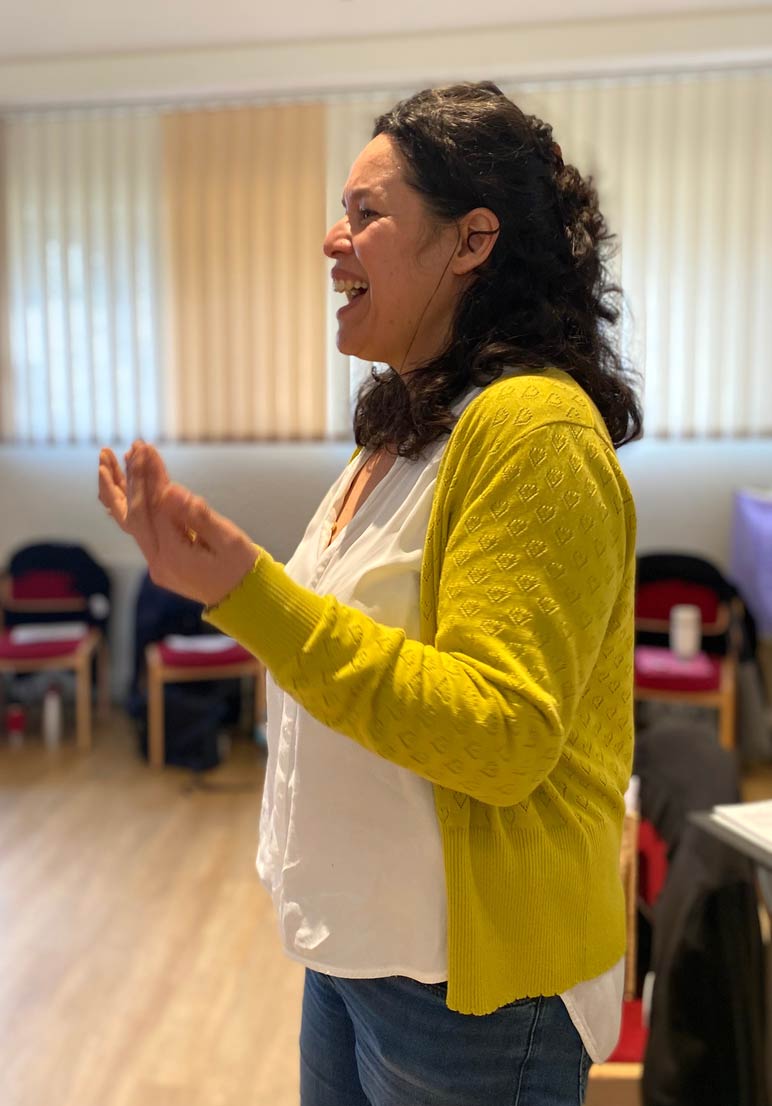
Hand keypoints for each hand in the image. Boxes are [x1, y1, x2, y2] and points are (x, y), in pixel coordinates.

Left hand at [98, 441, 258, 607]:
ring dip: (119, 490)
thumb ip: (199, 516)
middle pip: (135, 515)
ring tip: (109, 460)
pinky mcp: (160, 560)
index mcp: (175, 557)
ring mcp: (156, 563)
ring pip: (130, 522)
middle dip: (132, 478)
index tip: (148, 449)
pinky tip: (120, 486)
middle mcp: (158, 562)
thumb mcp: (229, 541)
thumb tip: (172, 490)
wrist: (247, 602)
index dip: (151, 477)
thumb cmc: (244, 569)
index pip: (156, 509)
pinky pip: (139, 529)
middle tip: (132, 447)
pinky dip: (129, 505)